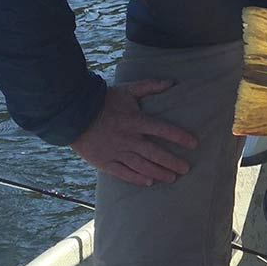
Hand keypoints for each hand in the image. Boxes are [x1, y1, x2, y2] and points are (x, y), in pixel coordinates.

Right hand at [71, 79, 197, 186]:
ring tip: (172, 178)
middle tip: (186, 169)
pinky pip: (124, 174)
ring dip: (159, 173)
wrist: (73, 115)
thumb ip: (150, 86)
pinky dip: (137, 179)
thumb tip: (171, 82)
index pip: (163, 129)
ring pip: (142, 166)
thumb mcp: (127, 90)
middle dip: (173, 162)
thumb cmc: (104, 101)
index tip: (193, 144)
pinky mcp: (104, 162)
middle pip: (155, 153)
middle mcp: (128, 138)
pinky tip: (149, 183)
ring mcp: (116, 151)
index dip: (179, 137)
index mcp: (135, 121)